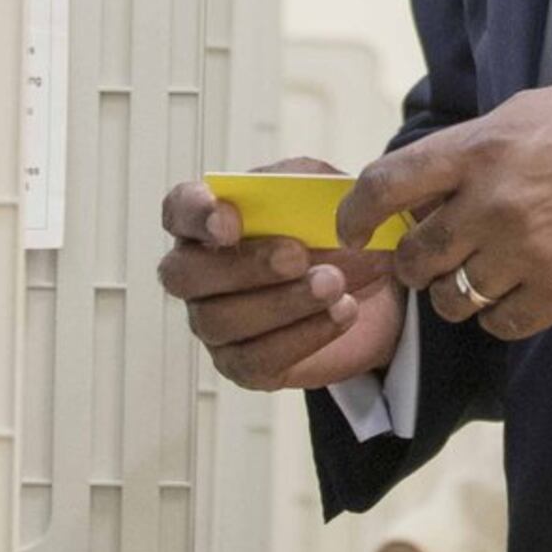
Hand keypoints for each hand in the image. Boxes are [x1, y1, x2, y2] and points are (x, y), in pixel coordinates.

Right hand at [156, 162, 408, 392]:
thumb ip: (302, 186)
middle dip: (243, 266)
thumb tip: (293, 202)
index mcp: (209, 221)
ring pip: (220, 320)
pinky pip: (254, 360)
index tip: (230, 223)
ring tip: (334, 285)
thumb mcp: (322, 194)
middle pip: (185, 274)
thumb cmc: (330, 231)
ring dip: (282, 302)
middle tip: (298, 257)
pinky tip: (341, 312)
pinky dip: (303, 335)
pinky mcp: (242, 365)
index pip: (178, 211)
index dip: (195, 216)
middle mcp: (199, 273)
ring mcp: (214, 322)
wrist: (373, 287)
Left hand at [347, 77, 551, 343]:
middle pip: (416, 255)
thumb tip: (429, 186)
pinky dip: (501, 316)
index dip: (355, 213)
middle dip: (412, 262)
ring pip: (455, 299)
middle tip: (428, 259)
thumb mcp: (537, 110)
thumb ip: (477, 147)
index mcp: (485, 147)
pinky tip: (519, 294)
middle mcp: (497, 201)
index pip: (389, 185)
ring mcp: (530, 252)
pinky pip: (502, 324)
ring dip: (457, 293)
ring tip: (481, 276)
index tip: (351, 229)